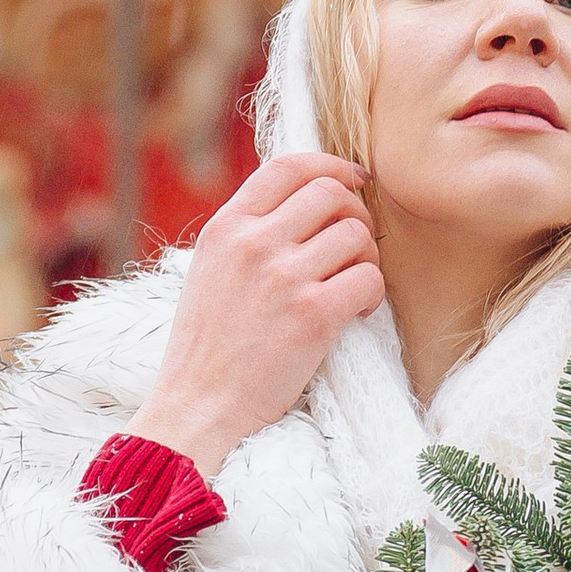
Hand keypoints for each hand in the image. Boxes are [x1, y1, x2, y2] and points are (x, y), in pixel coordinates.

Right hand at [127, 151, 384, 476]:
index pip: (288, 165)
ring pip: (357, 233)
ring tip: (351, 284)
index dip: (332, 165)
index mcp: (225, 227)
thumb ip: (248, 233)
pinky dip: (372, 294)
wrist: (198, 406)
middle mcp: (253, 243)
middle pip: (331, 192)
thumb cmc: (207, 346)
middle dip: (356, 213)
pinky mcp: (312, 315)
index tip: (354, 179)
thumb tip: (304, 201)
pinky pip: (369, 278)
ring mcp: (283, 277)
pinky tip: (355, 312)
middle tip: (353, 247)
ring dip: (367, 257)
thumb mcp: (210, 270)